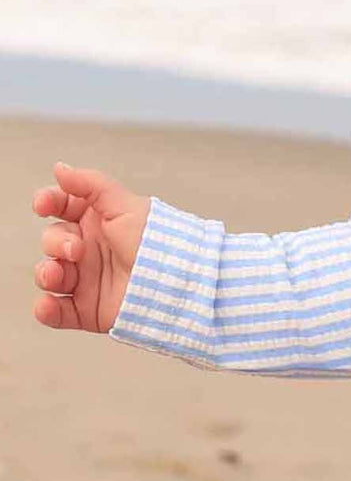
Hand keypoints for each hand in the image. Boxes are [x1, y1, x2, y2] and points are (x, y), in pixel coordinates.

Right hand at [32, 162, 150, 332]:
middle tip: (76, 249)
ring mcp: (87, 280)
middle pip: (52, 241)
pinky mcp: (89, 309)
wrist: (177, 280)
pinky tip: (48, 304)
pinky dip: (47, 310)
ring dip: (46, 274)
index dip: (47, 202)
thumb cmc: (157, 241)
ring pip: (49, 276)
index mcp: (97, 221)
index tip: (43, 205)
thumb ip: (90, 184)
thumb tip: (60, 168)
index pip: (61, 207)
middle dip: (55, 243)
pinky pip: (58, 312)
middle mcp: (89, 250)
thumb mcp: (124, 205)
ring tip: (57, 275)